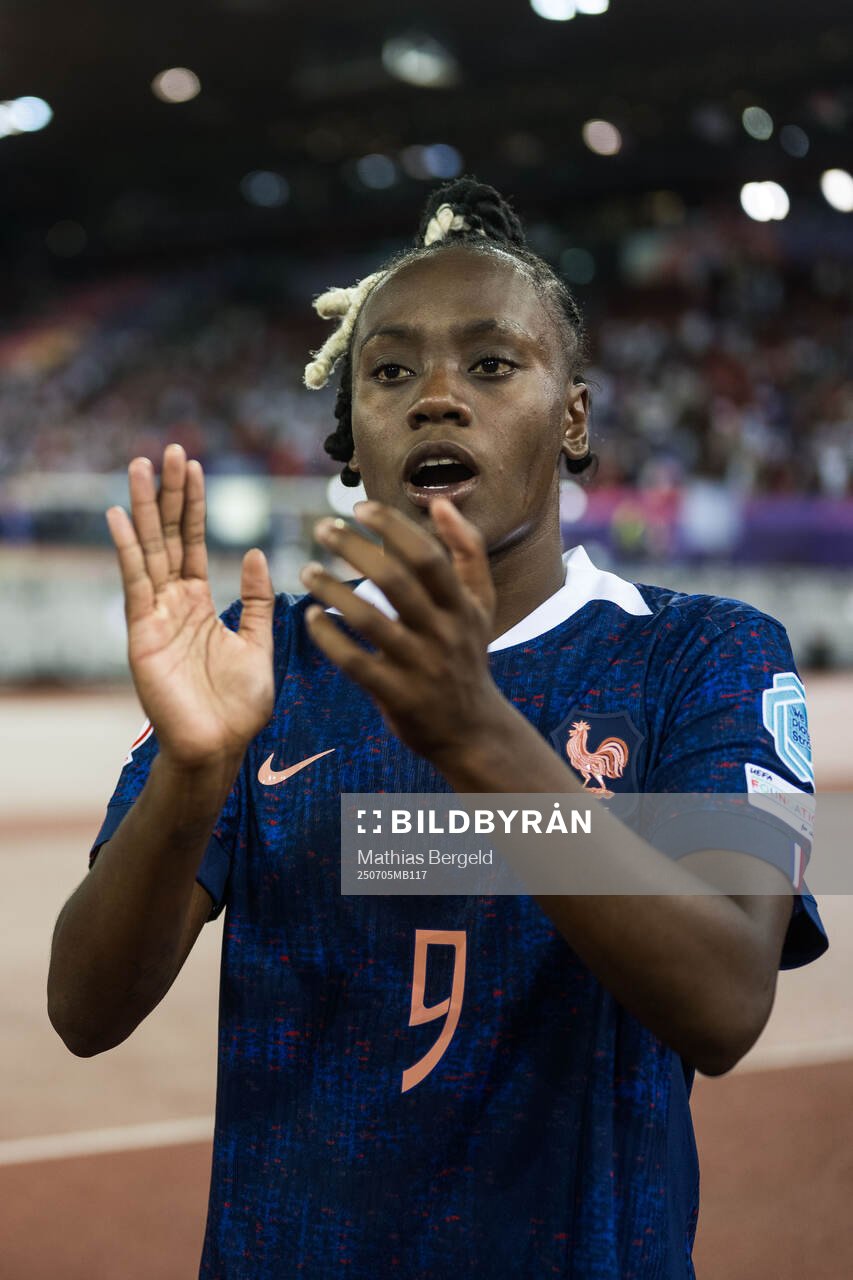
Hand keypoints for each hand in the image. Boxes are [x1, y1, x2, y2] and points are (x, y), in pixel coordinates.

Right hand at [106, 444, 274, 768]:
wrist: (219, 747)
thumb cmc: (238, 706)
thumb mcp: (259, 643)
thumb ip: (257, 600)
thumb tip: (258, 553)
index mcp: (201, 604)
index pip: (195, 543)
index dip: (194, 504)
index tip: (194, 465)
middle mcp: (174, 603)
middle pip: (170, 536)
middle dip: (169, 493)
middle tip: (168, 449)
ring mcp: (155, 615)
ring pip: (150, 550)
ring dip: (146, 508)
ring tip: (141, 466)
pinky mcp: (143, 632)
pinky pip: (136, 582)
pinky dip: (128, 548)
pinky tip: (121, 516)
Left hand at [299, 498, 503, 763]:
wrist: (472, 730)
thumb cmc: (468, 654)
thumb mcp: (481, 604)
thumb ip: (468, 551)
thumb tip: (441, 502)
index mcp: (462, 605)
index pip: (427, 556)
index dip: (393, 527)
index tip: (360, 508)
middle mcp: (442, 633)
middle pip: (395, 581)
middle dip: (355, 549)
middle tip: (323, 529)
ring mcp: (419, 666)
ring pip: (370, 620)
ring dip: (334, 591)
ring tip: (307, 570)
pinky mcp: (397, 695)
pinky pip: (355, 662)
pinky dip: (329, 638)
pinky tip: (311, 617)